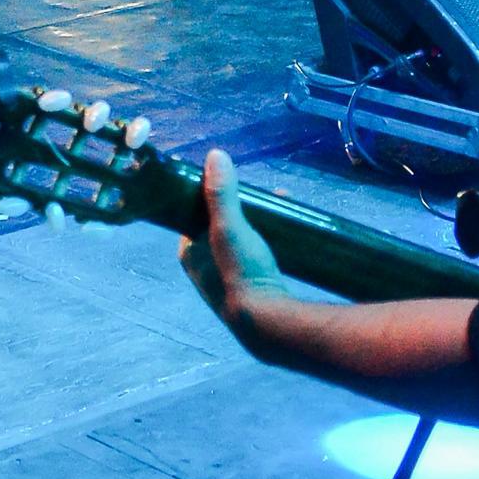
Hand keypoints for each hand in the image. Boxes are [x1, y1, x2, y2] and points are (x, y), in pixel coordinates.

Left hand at [177, 148, 290, 341]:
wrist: (268, 323)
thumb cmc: (241, 272)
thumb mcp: (229, 227)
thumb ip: (221, 193)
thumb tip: (215, 155)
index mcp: (190, 255)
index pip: (195, 215)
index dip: (213, 197)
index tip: (234, 182)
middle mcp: (204, 271)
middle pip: (221, 229)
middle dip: (244, 209)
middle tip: (268, 196)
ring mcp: (228, 285)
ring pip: (241, 244)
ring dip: (259, 225)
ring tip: (283, 211)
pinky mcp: (252, 294)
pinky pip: (257, 260)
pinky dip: (268, 244)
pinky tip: (288, 239)